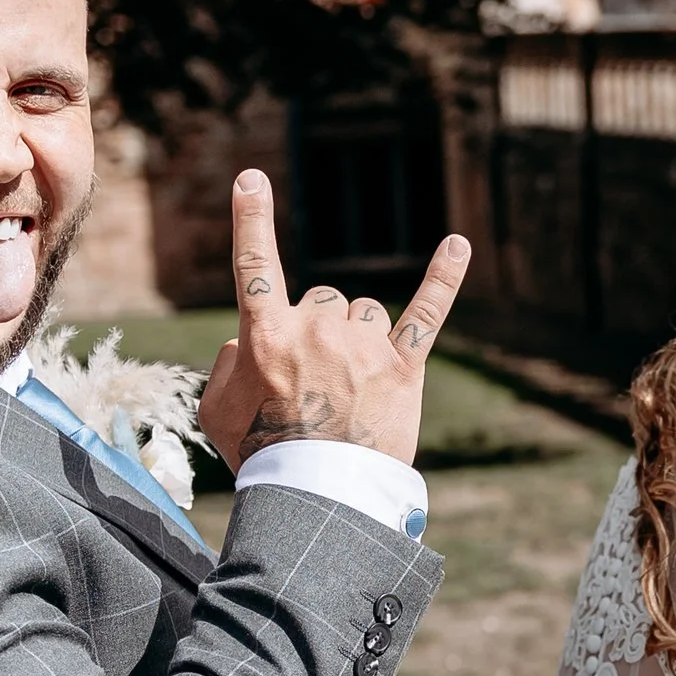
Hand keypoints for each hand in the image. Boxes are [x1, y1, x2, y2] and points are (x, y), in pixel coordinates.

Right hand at [196, 173, 470, 475]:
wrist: (320, 497)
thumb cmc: (262, 455)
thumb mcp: (217, 412)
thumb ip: (226, 366)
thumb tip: (250, 344)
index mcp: (266, 334)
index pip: (254, 264)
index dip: (251, 220)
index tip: (250, 179)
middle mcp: (316, 329)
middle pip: (323, 300)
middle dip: (320, 333)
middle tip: (317, 387)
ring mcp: (363, 345)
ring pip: (365, 314)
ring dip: (359, 341)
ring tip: (353, 391)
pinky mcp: (403, 367)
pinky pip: (428, 311)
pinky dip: (445, 277)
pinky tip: (459, 245)